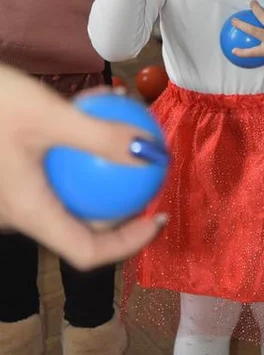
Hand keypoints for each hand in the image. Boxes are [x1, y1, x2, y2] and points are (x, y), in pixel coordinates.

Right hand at [0, 65, 166, 268]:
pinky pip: (55, 165)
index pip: (87, 251)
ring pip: (71, 187)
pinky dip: (79, 141)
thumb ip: (101, 137)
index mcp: (28, 211)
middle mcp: (21, 209)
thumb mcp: (50, 116)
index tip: (157, 216)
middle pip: (82, 220)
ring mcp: (15, 189)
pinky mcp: (14, 167)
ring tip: (126, 123)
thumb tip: (151, 153)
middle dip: (119, 193)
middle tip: (145, 162)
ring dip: (101, 156)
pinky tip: (97, 102)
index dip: (128, 242)